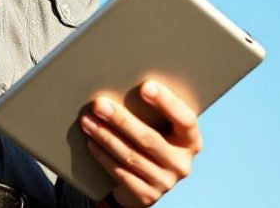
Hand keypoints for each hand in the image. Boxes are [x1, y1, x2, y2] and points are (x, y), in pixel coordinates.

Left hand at [80, 80, 201, 206]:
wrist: (147, 182)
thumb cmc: (153, 141)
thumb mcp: (162, 128)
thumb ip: (153, 112)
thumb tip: (124, 83)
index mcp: (191, 141)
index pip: (185, 119)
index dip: (167, 103)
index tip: (145, 86)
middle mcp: (182, 164)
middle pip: (149, 139)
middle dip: (121, 119)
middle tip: (99, 104)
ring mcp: (165, 182)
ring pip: (130, 155)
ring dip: (106, 136)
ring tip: (88, 120)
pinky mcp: (147, 196)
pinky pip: (121, 173)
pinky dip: (103, 156)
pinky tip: (91, 142)